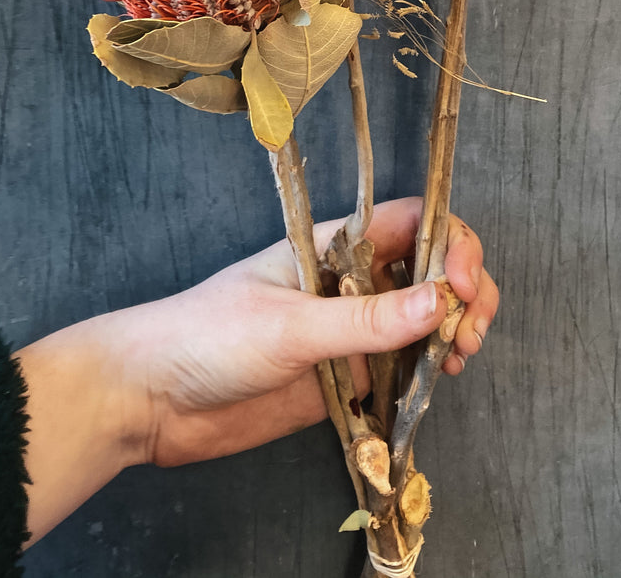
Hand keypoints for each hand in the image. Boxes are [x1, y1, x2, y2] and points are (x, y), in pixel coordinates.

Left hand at [16, 197, 497, 541]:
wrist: (151, 398)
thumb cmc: (206, 337)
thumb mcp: (288, 325)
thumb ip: (364, 321)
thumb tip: (438, 301)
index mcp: (332, 246)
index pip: (410, 222)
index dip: (449, 243)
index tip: (460, 284)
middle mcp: (348, 283)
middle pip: (427, 269)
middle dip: (463, 290)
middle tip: (469, 331)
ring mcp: (347, 332)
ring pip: (420, 320)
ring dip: (451, 332)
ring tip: (459, 358)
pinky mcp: (341, 380)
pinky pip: (398, 370)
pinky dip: (426, 374)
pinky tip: (436, 385)